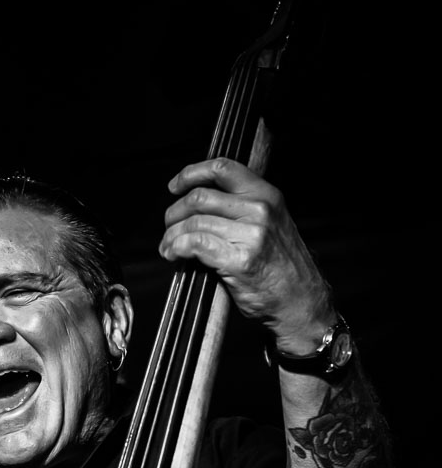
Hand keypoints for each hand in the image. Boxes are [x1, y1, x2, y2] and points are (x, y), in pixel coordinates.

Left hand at [158, 157, 334, 353]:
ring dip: (171, 235)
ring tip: (167, 246)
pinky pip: (195, 244)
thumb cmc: (279, 264)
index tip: (174, 186)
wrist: (300, 299)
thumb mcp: (270, 222)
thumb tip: (196, 200)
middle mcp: (260, 210)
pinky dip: (176, 247)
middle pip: (199, 197)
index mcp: (266, 195)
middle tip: (169, 227)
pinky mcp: (239, 260)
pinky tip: (173, 254)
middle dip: (174, 213)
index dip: (191, 174)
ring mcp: (251, 234)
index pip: (222, 168)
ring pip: (193, 222)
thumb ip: (240, 206)